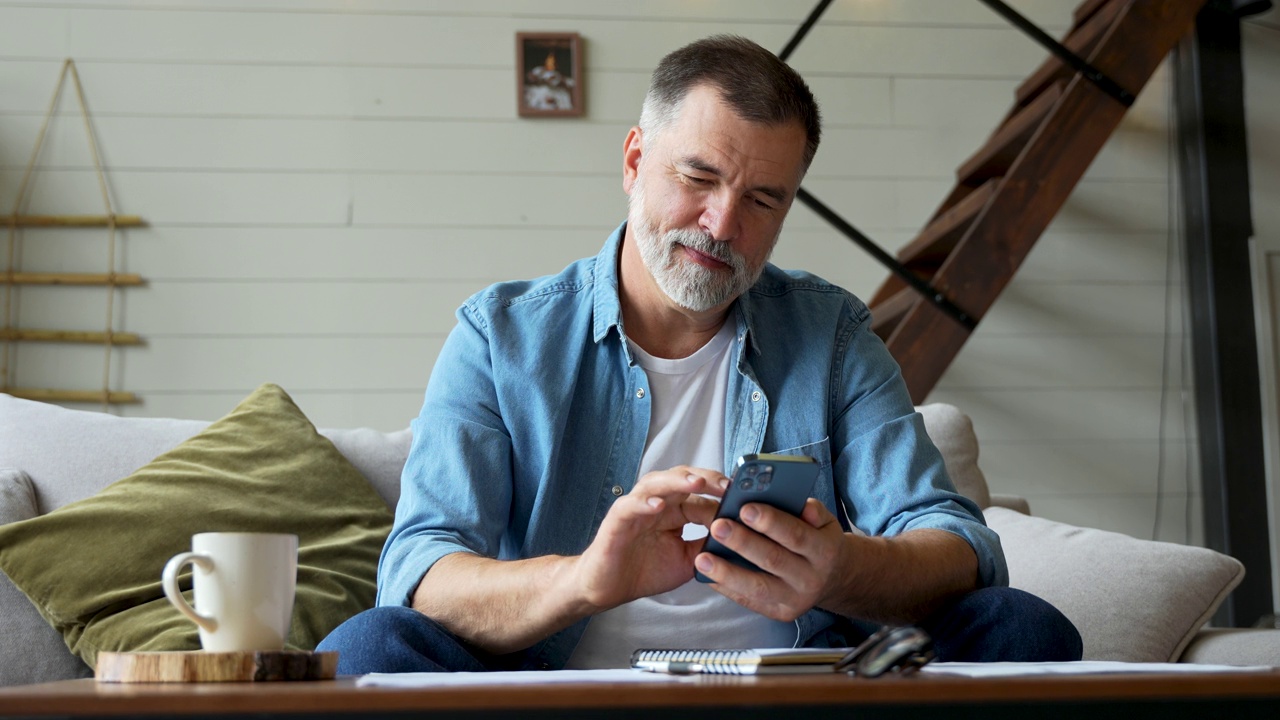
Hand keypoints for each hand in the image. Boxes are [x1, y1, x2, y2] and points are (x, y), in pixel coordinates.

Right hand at [571, 466, 724, 612]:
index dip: (721, 494)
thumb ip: (709, 545)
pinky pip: (630, 506)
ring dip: (677, 481)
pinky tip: (659, 505)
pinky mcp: (617, 520)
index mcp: (675, 510)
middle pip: (682, 478)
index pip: (701, 494)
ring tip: (697, 482)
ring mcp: (636, 508)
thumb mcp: (688, 560)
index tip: (744, 496)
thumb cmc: (645, 570)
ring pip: (657, 484)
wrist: (608, 588)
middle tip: (728, 483)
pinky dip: (644, 503)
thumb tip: (739, 537)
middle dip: (706, 478)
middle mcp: (657, 503)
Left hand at [694, 497, 851, 621]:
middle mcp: (811, 579)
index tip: (745, 508)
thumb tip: (803, 506)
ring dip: (727, 572)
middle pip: (773, 560)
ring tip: (702, 558)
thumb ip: (814, 511)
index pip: (796, 535)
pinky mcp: (780, 614)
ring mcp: (795, 600)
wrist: (833, 579)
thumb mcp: (825, 523)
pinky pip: (750, 601)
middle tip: (717, 526)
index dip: (770, 522)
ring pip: (758, 587)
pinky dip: (727, 588)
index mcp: (824, 551)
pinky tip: (708, 576)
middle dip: (743, 543)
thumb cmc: (819, 541)